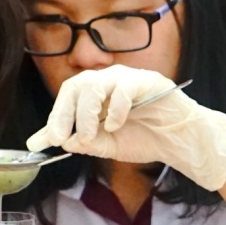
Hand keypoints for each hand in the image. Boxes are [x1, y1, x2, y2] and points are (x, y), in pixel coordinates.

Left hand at [25, 65, 225, 189]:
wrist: (178, 142)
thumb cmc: (145, 138)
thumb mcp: (108, 145)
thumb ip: (86, 143)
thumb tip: (62, 142)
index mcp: (96, 95)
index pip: (68, 96)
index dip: (55, 116)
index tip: (48, 139)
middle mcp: (108, 81)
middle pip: (77, 85)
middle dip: (65, 113)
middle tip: (61, 138)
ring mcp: (127, 79)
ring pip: (95, 84)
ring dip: (85, 113)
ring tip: (88, 136)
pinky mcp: (147, 80)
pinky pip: (124, 87)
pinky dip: (115, 109)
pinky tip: (115, 126)